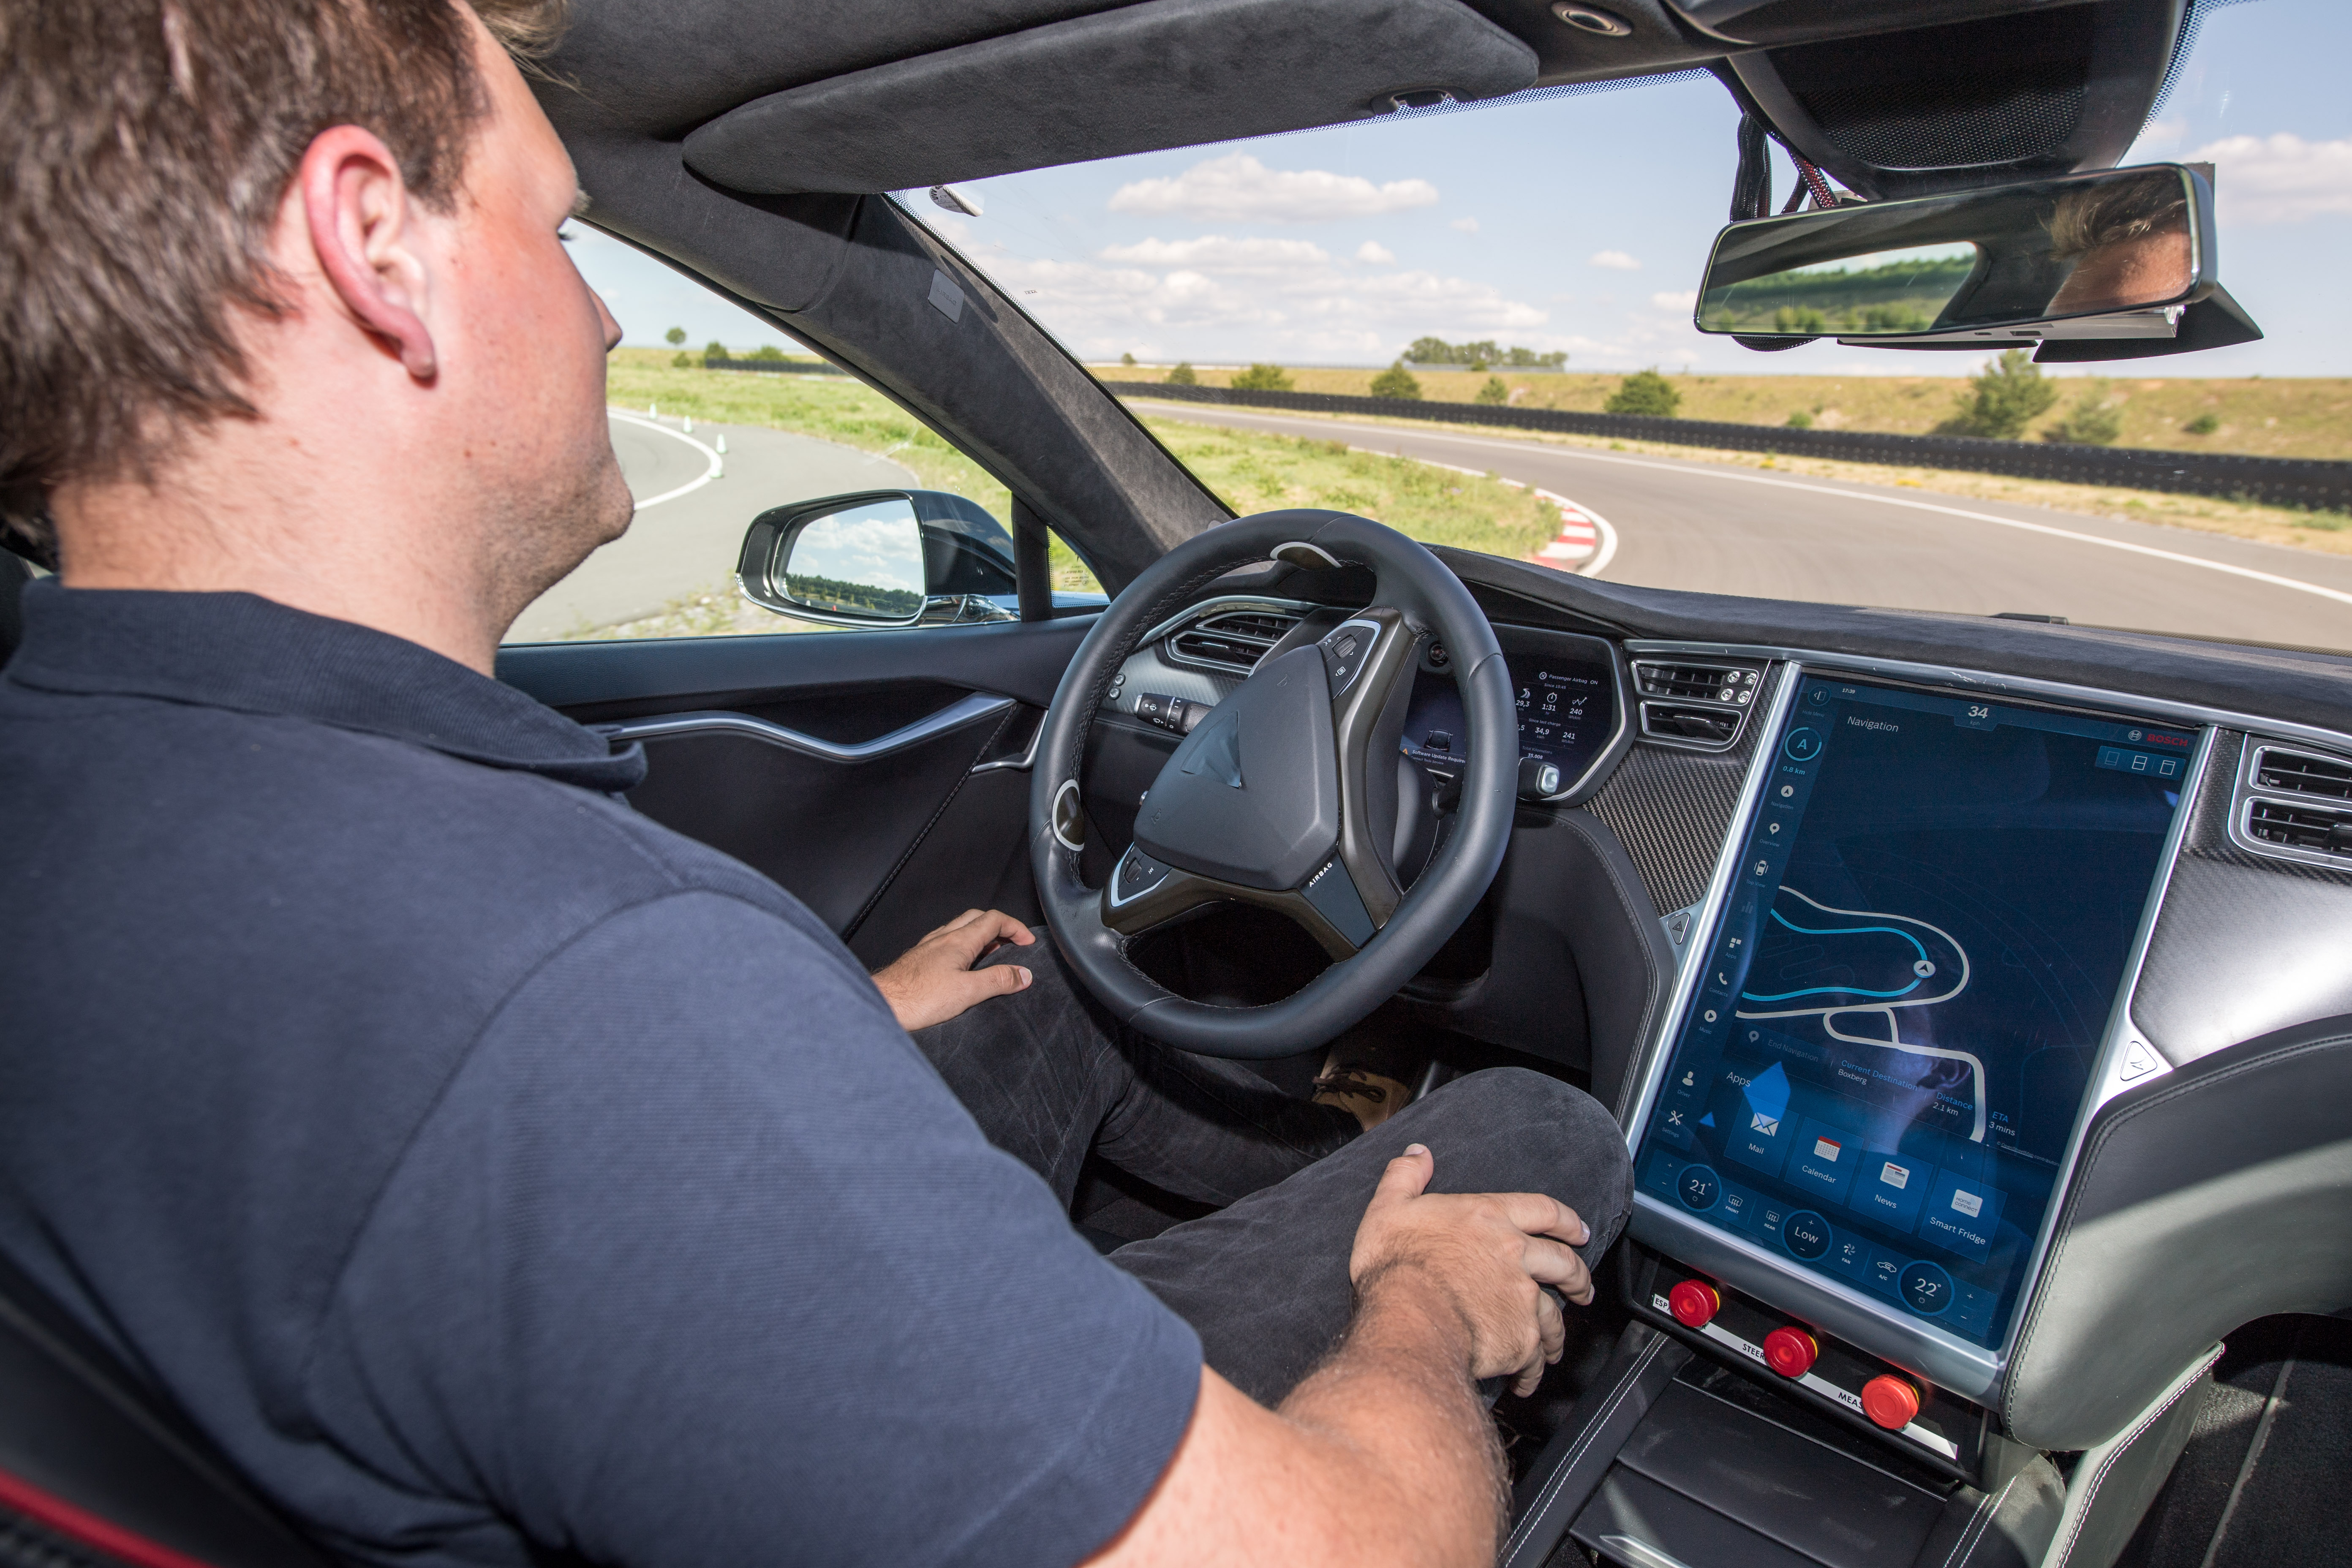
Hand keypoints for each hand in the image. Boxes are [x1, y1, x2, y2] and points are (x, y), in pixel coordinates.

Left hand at [871, 909, 1035, 1030]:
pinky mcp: (918, 959)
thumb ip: (997, 981)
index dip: (1015, 927)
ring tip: (992, 954)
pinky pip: (946, 942)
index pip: (994, 919)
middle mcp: (943, 938)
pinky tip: (961, 964)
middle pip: (977, 918)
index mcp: (958, 941)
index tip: (1028, 943)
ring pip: (960, 928)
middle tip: (1013, 944)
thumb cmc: (917, 999)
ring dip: (980, 935)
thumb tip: (1024, 974)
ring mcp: (928, 947)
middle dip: (999, 926)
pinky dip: (962, 945)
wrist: (882, 1005)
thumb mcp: (967, 992)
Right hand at [1348, 1144, 1592, 1398]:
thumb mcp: (1391, 1207)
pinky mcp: (1520, 1338)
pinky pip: (1537, 1357)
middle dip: (1578, 1275)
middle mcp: (1515, 1255)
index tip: (1579, 1231)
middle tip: (1583, 1286)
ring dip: (1559, 1330)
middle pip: (1564, 1262)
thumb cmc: (1397, 1264)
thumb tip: (1418, 1154)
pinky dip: (1536, 1369)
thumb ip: (1406, 1177)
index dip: (1566, 1220)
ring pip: (1556, 1314)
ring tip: (1557, 1344)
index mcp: (1489, 1217)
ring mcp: (1522, 1298)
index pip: (1543, 1210)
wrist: (1408, 1318)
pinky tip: (1528, 1379)